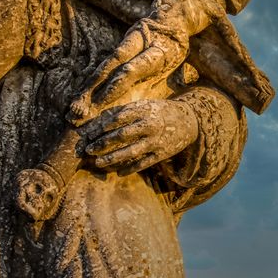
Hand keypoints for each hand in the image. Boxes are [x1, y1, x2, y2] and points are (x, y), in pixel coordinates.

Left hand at [79, 98, 198, 174]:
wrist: (189, 120)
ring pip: (130, 152)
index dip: (101, 127)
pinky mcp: (162, 154)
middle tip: (88, 150)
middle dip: (102, 143)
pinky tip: (118, 172)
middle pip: (121, 135)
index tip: (89, 134)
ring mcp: (156, 141)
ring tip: (98, 163)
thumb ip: (126, 111)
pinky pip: (143, 163)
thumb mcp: (145, 105)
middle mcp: (149, 126)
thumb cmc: (160, 111)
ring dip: (112, 158)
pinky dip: (130, 169)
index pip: (117, 119)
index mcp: (144, 111)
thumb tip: (101, 119)